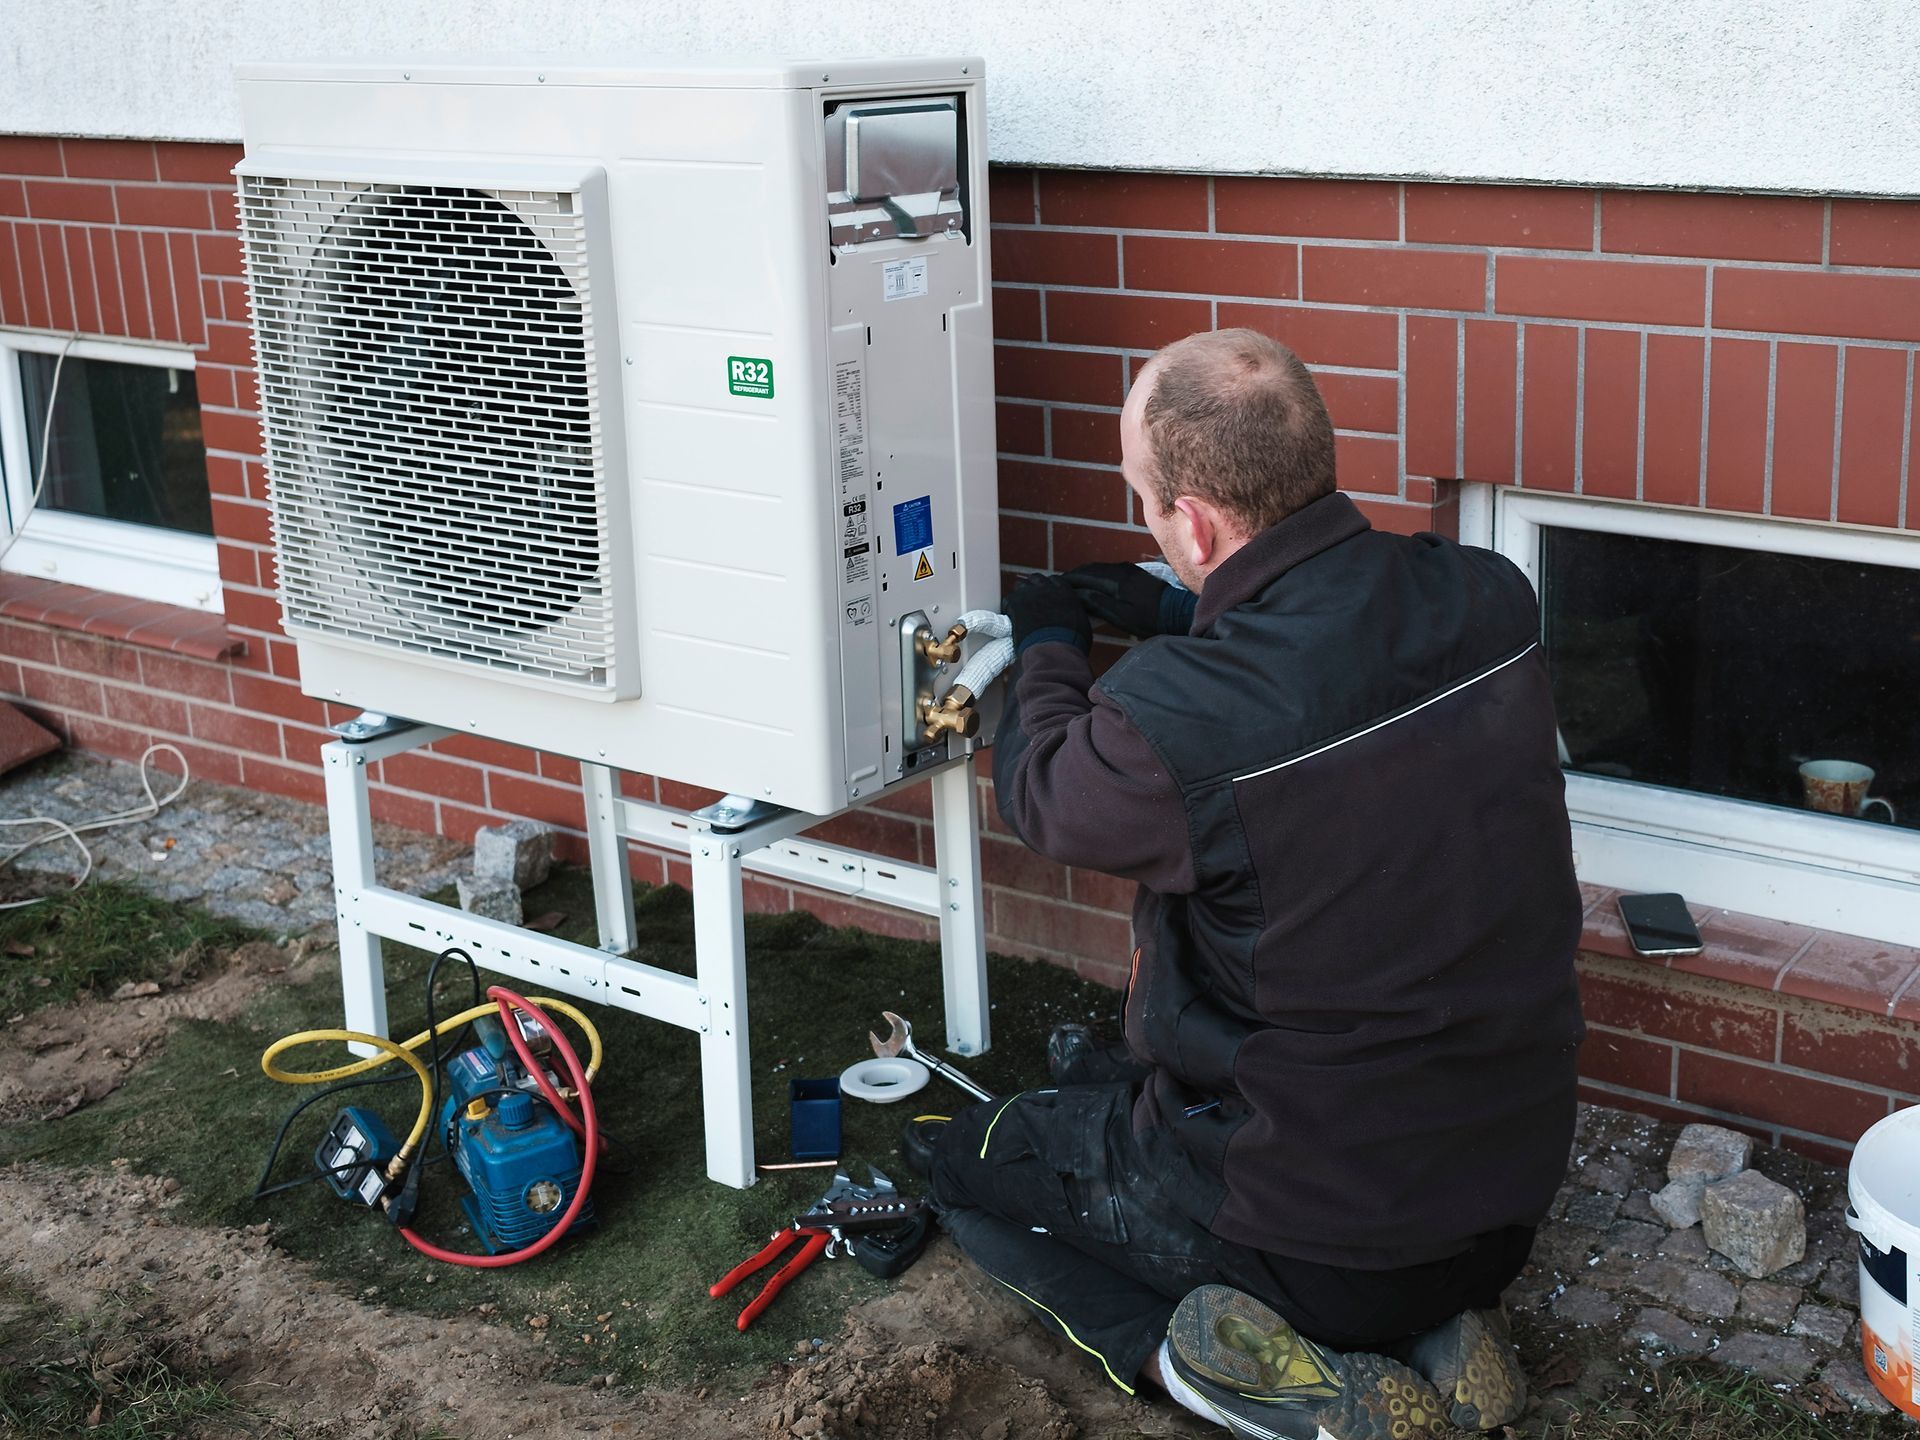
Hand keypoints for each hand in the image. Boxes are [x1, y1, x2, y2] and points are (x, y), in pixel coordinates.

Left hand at [1001, 573, 1091, 653]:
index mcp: (1065, 593)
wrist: (1054, 649)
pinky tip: (1011, 618)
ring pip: (1020, 585)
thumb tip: (1075, 621)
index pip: (1054, 580)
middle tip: (1030, 601)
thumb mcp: (1082, 626)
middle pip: (1036, 579)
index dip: (1048, 588)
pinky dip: (1009, 608)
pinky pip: (1008, 600)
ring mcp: (1030, 594)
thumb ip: (1075, 617)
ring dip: (1020, 595)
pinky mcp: (1016, 602)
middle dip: (1032, 587)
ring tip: (1019, 609)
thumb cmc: (1071, 643)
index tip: (1046, 596)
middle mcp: (1048, 589)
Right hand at [1062, 562, 1196, 637]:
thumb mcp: (1121, 616)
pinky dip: (1096, 575)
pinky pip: (1109, 570)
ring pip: (1099, 568)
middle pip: (1090, 568)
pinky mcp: (1134, 573)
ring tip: (1072, 584)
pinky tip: (1092, 583)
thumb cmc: (1149, 619)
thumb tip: (1078, 594)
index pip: (1085, 575)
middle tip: (1060, 585)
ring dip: (1085, 574)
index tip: (1056, 586)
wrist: (1176, 612)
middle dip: (1074, 575)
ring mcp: (1129, 569)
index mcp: (1116, 580)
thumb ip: (1099, 603)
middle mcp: (1121, 569)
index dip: (1069, 580)